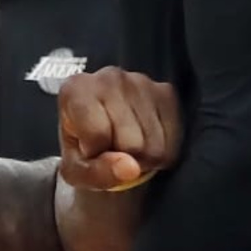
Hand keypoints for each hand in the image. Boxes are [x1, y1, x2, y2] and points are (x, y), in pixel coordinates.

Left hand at [59, 67, 183, 191]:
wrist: (101, 135)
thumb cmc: (83, 148)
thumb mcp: (76, 171)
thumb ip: (96, 173)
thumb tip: (131, 167)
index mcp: (76, 89)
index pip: (98, 134)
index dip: (95, 153)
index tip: (89, 148)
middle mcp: (110, 77)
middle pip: (131, 143)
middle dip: (123, 158)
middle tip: (111, 150)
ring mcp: (142, 82)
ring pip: (154, 145)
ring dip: (143, 157)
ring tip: (126, 146)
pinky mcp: (166, 92)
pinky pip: (174, 140)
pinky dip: (161, 150)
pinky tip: (143, 139)